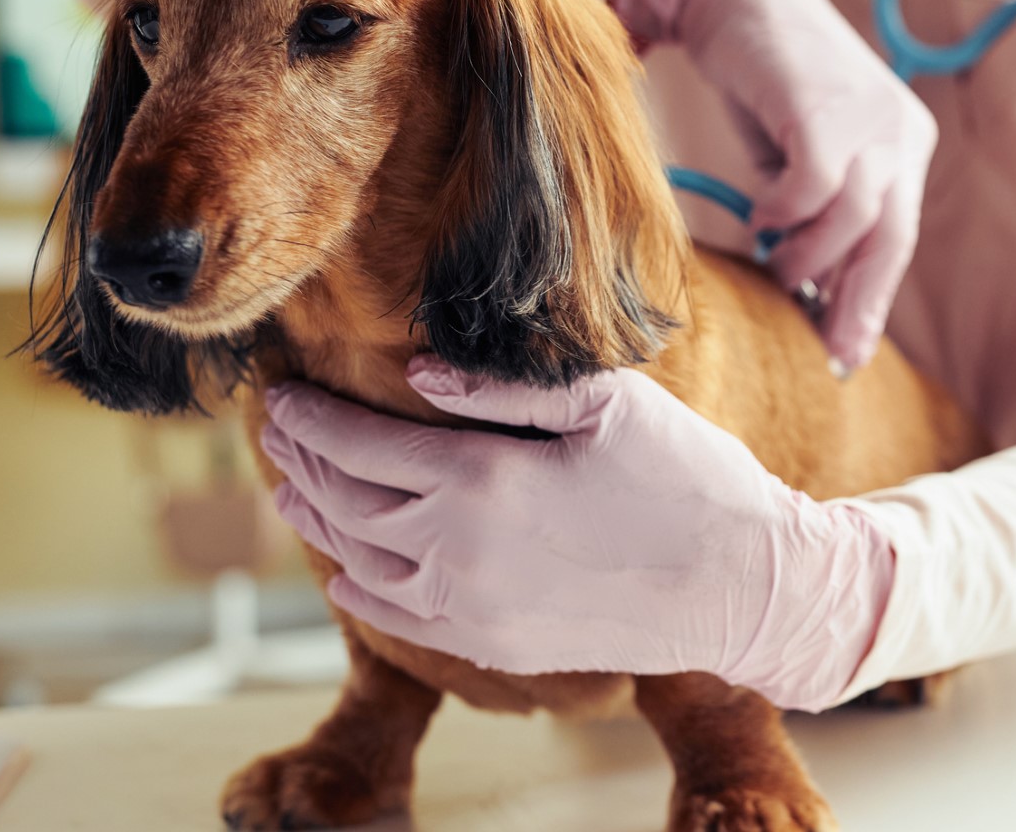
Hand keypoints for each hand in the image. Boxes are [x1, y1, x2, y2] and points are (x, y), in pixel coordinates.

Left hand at [261, 358, 895, 710]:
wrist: (740, 584)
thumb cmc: (687, 477)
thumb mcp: (606, 403)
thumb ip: (502, 386)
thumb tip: (417, 371)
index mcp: (482, 479)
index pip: (357, 444)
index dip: (308, 419)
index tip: (279, 394)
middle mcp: (459, 551)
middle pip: (344, 501)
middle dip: (299, 461)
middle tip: (276, 430)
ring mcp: (472, 607)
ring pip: (359, 561)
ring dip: (317, 520)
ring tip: (294, 489)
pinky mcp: (493, 644)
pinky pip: (398, 615)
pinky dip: (357, 585)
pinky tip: (347, 565)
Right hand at [614, 0, 936, 373]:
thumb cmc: (763, 81)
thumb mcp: (804, 158)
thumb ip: (818, 216)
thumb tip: (812, 292)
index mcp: (904, 145)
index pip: (896, 240)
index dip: (870, 300)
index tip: (844, 352)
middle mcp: (900, 131)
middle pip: (892, 241)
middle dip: (858, 304)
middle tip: (828, 352)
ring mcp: (869, 117)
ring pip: (853, 221)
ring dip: (808, 256)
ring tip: (774, 262)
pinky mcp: (826, 108)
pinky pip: (815, 188)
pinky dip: (785, 214)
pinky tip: (760, 217)